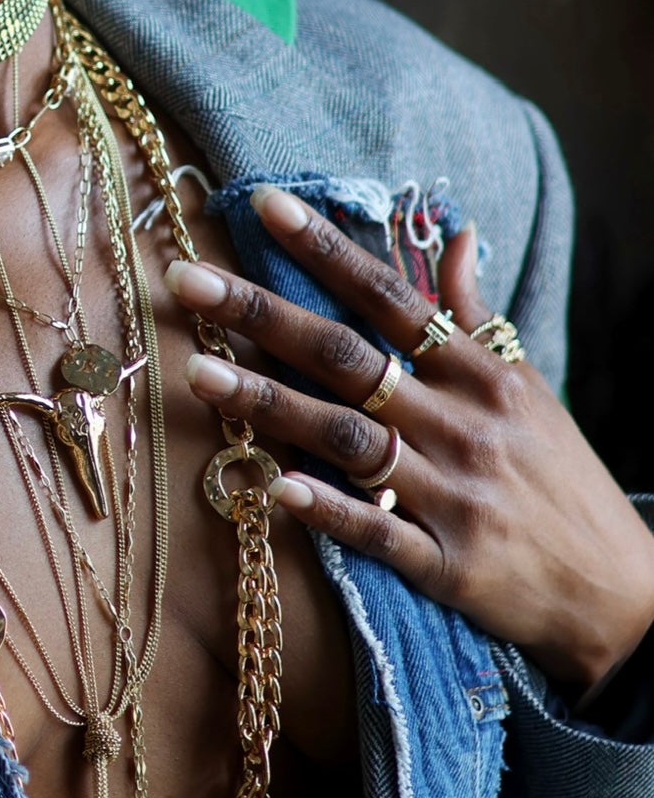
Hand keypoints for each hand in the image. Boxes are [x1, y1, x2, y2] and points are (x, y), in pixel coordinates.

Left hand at [167, 188, 653, 699]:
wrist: (621, 590)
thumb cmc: (560, 476)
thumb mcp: (528, 384)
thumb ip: (477, 312)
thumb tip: (457, 232)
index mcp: (481, 373)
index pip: (391, 298)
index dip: (327, 251)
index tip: (265, 207)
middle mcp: (463, 424)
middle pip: (350, 358)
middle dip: (265, 317)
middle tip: (187, 282)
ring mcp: (453, 494)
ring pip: (348, 439)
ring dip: (271, 407)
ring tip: (199, 375)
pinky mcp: (446, 564)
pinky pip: (376, 531)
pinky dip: (326, 508)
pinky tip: (270, 486)